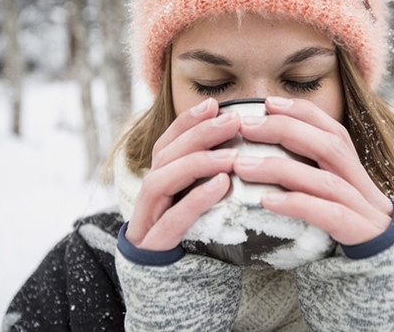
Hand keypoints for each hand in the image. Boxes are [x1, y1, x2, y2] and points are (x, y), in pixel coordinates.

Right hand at [125, 98, 240, 250]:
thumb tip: (247, 148)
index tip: (213, 104)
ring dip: (197, 163)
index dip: (187, 122)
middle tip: (232, 121)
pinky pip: (172, 218)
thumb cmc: (193, 239)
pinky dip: (196, 198)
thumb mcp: (202, 203)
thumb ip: (214, 177)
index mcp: (160, 181)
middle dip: (197, 134)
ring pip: (160, 180)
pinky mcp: (154, 244)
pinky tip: (221, 186)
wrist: (173, 289)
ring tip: (232, 156)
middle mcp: (149, 196)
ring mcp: (147, 220)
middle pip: (164, 155)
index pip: (167, 143)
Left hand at [232, 96, 392, 245]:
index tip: (267, 103)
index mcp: (351, 166)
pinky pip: (328, 215)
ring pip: (324, 180)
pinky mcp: (358, 232)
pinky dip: (297, 204)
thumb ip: (305, 168)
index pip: (330, 127)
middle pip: (328, 145)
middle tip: (246, 127)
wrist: (379, 262)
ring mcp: (361, 206)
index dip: (301, 111)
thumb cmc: (342, 220)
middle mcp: (358, 180)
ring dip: (281, 169)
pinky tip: (267, 201)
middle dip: (286, 130)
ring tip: (242, 166)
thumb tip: (261, 146)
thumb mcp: (326, 189)